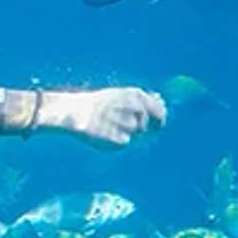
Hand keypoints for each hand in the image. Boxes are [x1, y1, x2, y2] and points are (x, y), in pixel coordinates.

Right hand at [40, 87, 166, 148]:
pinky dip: (116, 140)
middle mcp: (135, 109)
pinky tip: (105, 132)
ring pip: (135, 134)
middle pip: (147, 125)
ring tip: (109, 125)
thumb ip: (143, 99)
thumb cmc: (100, 103)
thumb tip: (161, 100)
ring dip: (126, 132)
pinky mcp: (119, 139)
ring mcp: (128, 124)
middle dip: (142, 128)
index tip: (156, 125)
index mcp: (136, 95)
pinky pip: (124, 142)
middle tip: (128, 127)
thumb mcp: (122, 95)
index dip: (159, 119)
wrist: (76, 111)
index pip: (159, 111)